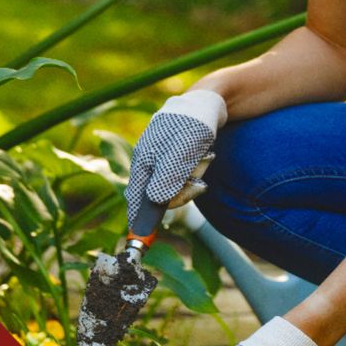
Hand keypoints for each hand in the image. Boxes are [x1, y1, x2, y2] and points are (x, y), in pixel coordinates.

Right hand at [126, 89, 226, 229]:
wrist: (208, 101)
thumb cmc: (195, 123)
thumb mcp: (185, 148)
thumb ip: (169, 174)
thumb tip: (156, 201)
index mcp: (143, 160)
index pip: (137, 201)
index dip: (141, 223)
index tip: (142, 245)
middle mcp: (147, 163)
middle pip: (159, 198)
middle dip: (183, 194)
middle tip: (201, 183)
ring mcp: (159, 161)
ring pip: (174, 189)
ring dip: (193, 180)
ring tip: (205, 157)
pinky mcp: (173, 160)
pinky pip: (182, 179)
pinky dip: (195, 174)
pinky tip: (204, 157)